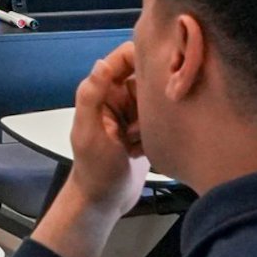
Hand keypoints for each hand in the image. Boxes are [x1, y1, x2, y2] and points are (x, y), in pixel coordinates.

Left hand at [28, 43, 151, 256]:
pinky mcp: (146, 129)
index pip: (124, 58)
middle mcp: (118, 97)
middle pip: (147, 76)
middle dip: (156, 91)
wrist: (104, 201)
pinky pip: (163, 117)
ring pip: (157, 97)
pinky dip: (163, 127)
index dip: (144, 55)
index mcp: (102, 91)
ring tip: (145, 136)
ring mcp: (133, 114)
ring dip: (159, 114)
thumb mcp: (89, 132)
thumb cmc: (94, 168)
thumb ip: (91, 96)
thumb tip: (102, 62)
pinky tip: (151, 146)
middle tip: (157, 112)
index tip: (167, 63)